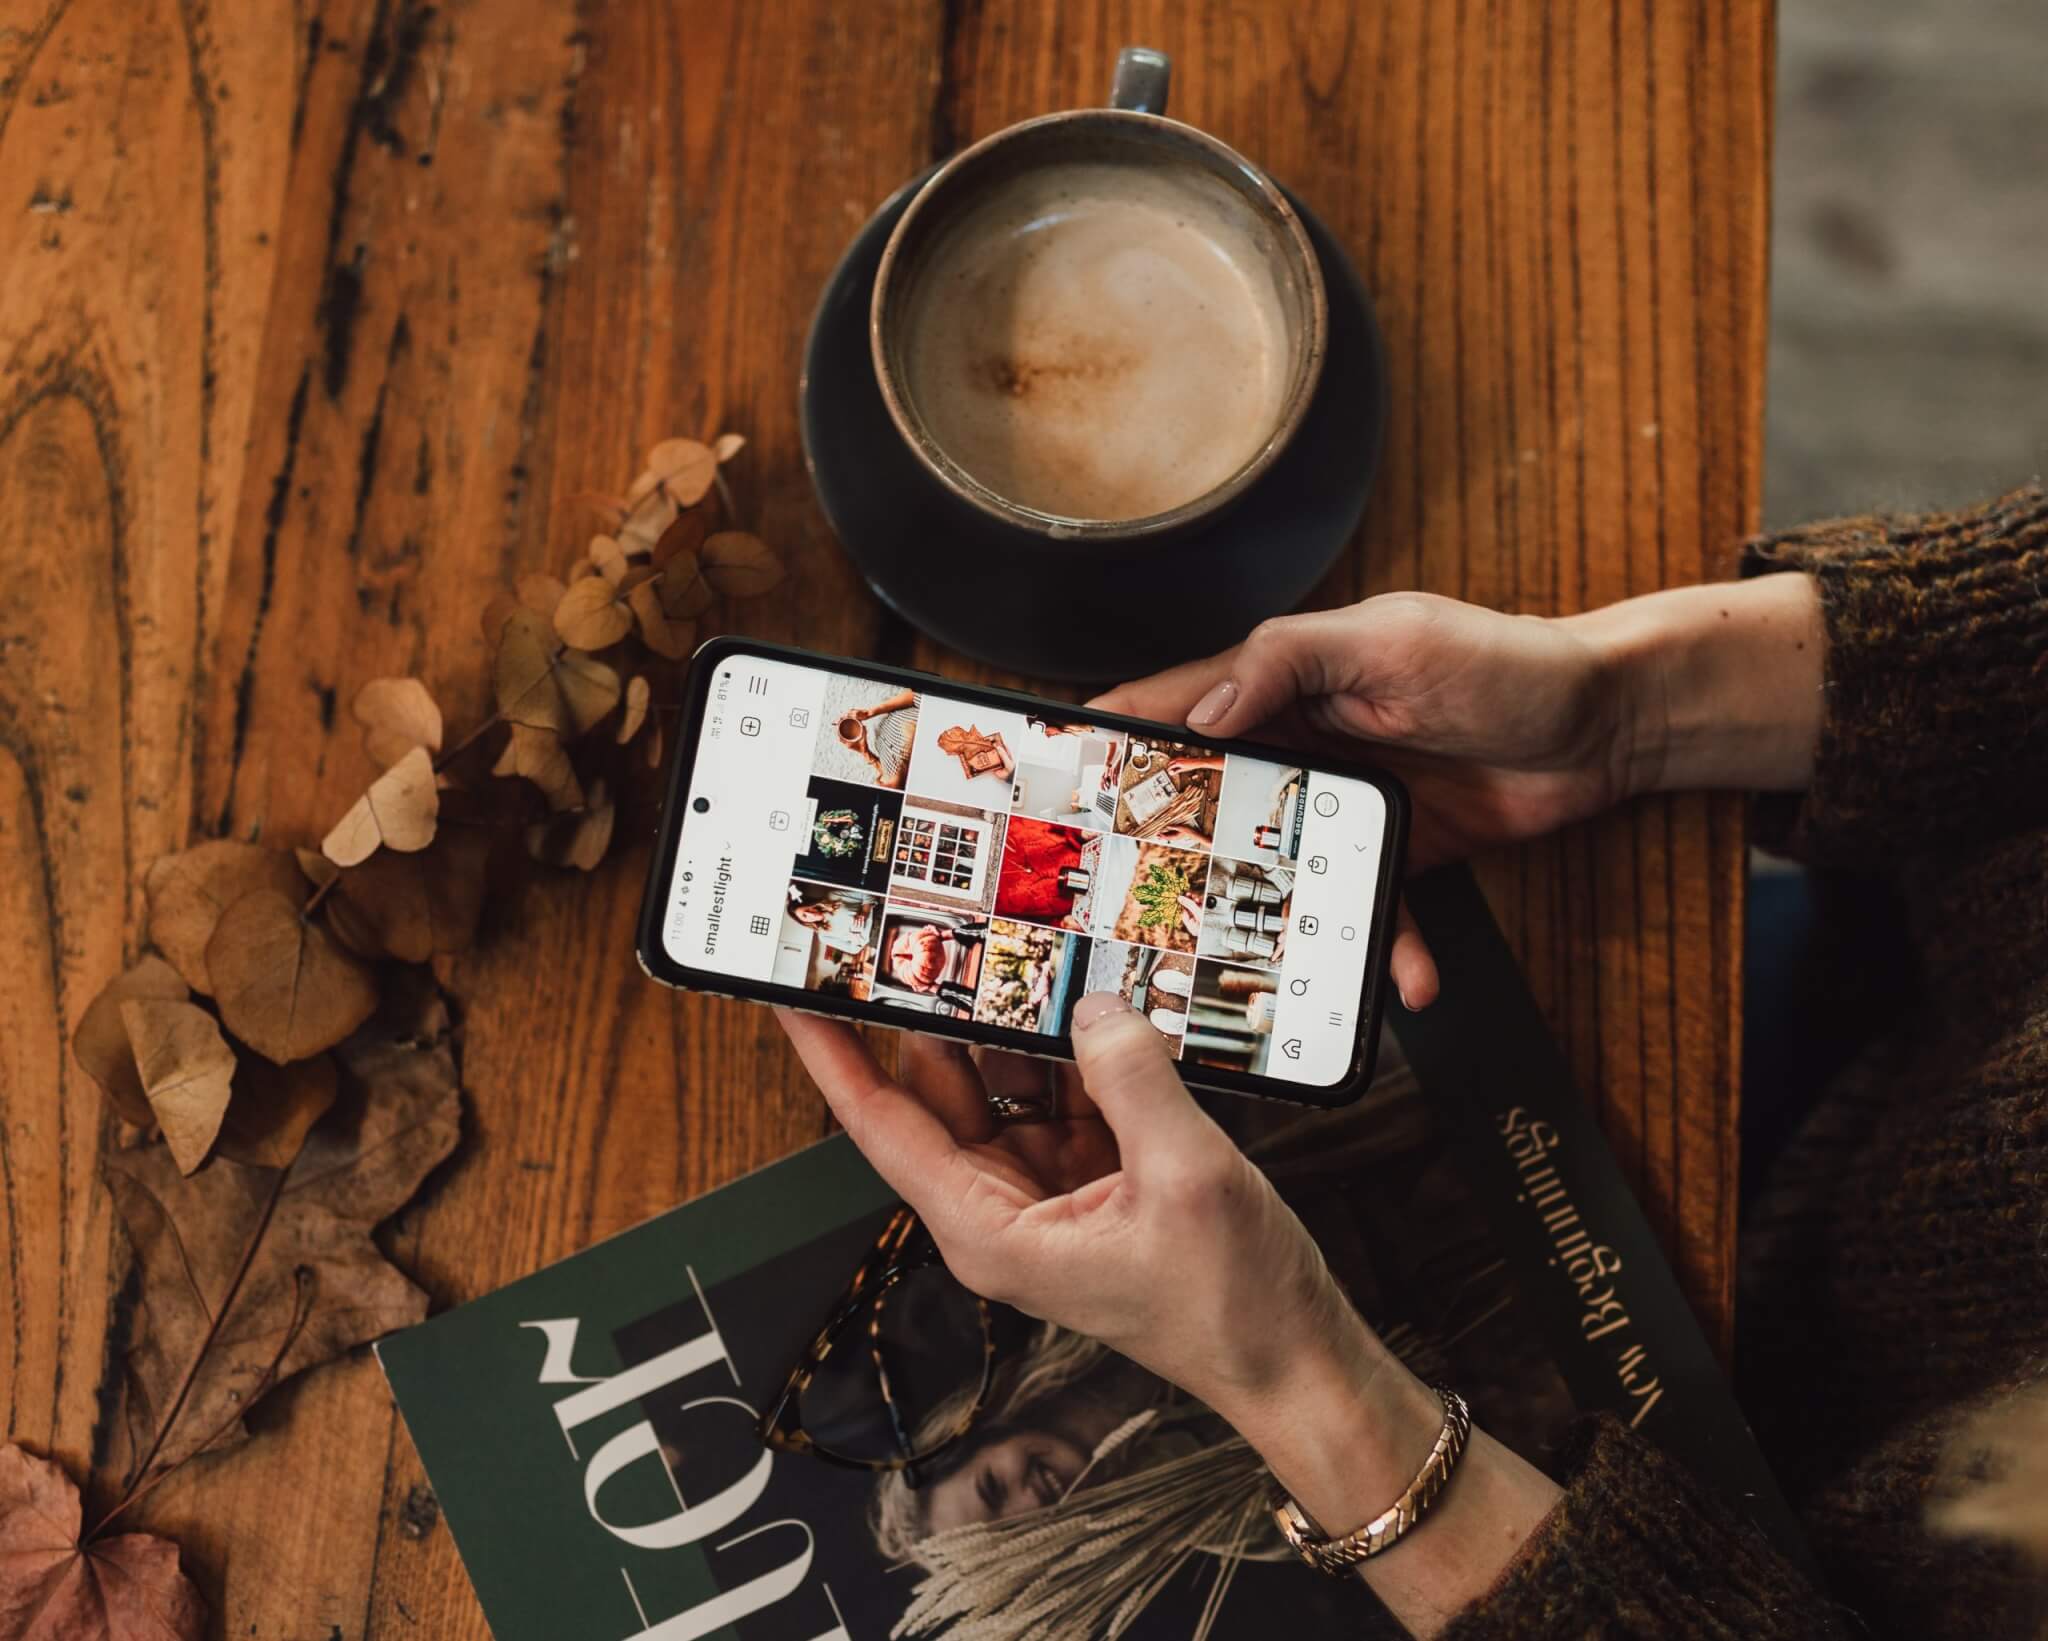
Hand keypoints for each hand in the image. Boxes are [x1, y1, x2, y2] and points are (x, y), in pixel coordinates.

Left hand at [777, 996, 1406, 1427]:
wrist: (1294, 1358)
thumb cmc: (1230, 1305)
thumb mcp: (1183, 1177)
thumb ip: (1131, 1079)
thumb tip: (1093, 1006)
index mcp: (989, 1227)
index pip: (883, 1124)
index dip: (833, 1054)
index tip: (796, 994)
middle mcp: (1001, 1208)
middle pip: (943, 1088)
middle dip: (941, 1010)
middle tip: (931, 926)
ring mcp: (1047, 1189)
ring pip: (1007, 1082)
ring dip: (1023, 1022)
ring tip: (1023, 943)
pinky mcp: (1094, 1177)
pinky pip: (1067, 1093)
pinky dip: (1082, 1050)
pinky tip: (1096, 999)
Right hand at [1095, 594, 1633, 1008]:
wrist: (1612, 723)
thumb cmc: (1503, 659)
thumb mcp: (1389, 640)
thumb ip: (1289, 660)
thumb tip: (1201, 713)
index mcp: (1279, 683)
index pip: (1169, 708)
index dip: (1107, 745)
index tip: (1054, 795)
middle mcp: (1297, 745)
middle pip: (1208, 809)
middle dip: (1168, 865)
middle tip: (1129, 923)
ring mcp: (1342, 806)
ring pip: (1280, 878)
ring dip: (1274, 930)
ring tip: (1258, 986)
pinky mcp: (1392, 854)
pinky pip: (1366, 911)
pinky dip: (1384, 952)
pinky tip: (1406, 985)